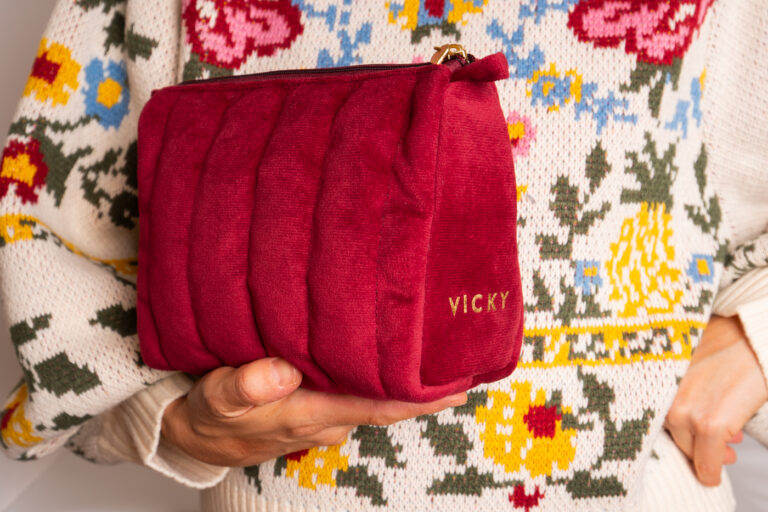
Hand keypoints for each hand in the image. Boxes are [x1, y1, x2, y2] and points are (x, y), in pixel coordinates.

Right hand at [161, 357, 466, 466]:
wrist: (193, 436)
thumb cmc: (207, 416)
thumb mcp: (215, 399)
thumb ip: (245, 386)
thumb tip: (283, 373)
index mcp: (312, 413)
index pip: (381, 406)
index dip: (423, 397)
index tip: (460, 382)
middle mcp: (327, 417)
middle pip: (387, 399)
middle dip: (423, 382)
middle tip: (459, 350)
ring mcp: (324, 414)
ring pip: (371, 393)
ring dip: (399, 376)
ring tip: (431, 343)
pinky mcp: (315, 406)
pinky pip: (354, 389)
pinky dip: (374, 374)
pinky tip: (383, 352)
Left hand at [664, 314, 767, 485]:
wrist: (753, 334)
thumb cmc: (723, 339)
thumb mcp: (686, 356)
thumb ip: (678, 381)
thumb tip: (685, 411)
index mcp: (653, 377)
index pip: (650, 415)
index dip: (673, 428)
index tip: (688, 435)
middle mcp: (663, 394)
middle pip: (671, 432)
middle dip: (694, 442)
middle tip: (716, 446)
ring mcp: (684, 410)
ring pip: (688, 449)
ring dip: (706, 455)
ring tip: (727, 451)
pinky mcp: (709, 423)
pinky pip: (706, 461)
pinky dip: (710, 472)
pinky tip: (718, 470)